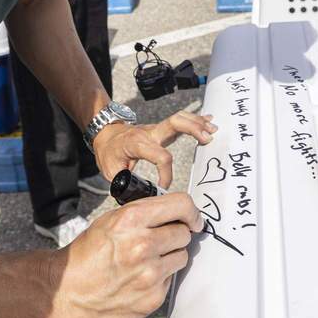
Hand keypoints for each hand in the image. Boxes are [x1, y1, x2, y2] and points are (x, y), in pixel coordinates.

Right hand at [52, 191, 202, 317]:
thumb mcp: (111, 221)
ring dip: (169, 256)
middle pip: (184, 232)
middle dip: (173, 234)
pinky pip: (171, 279)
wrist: (67, 291)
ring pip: (182, 256)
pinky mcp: (153, 297)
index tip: (192, 217)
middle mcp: (143, 245)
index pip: (181, 205)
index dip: (190, 211)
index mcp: (132, 220)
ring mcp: (150, 274)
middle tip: (157, 241)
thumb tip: (175, 213)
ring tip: (146, 261)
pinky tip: (139, 278)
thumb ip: (143, 214)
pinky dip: (160, 278)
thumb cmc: (87, 255)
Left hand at [92, 112, 218, 187]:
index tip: (163, 188)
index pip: (160, 156)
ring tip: (213, 129)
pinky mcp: (161, 129)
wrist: (105, 135)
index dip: (165, 174)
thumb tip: (139, 198)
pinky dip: (195, 120)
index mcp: (137, 144)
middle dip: (192, 129)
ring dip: (197, 123)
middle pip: (174, 123)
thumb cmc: (109, 153)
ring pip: (179, 119)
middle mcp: (149, 132)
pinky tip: (209, 121)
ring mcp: (156, 128)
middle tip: (207, 138)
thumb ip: (125, 183)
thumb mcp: (110, 171)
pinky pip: (180, 121)